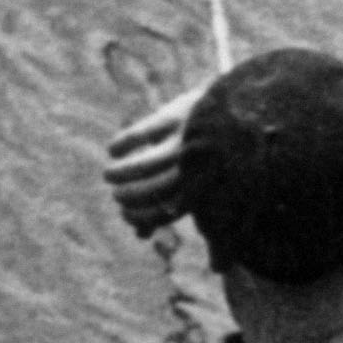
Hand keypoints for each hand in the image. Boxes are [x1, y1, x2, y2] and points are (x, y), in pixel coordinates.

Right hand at [99, 90, 201, 234]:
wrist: (233, 108)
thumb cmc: (207, 156)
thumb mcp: (193, 183)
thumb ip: (166, 208)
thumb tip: (141, 235)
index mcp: (203, 189)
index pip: (163, 212)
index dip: (139, 217)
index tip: (125, 213)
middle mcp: (195, 168)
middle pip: (151, 190)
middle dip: (127, 196)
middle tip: (116, 194)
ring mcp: (185, 141)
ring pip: (143, 166)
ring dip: (121, 174)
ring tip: (109, 175)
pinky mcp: (175, 116)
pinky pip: (140, 134)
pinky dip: (122, 145)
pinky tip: (113, 150)